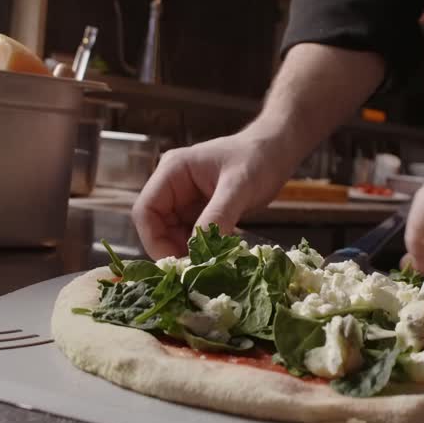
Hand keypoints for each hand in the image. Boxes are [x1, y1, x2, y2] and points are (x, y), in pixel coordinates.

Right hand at [132, 130, 294, 257]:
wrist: (278, 151)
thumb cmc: (258, 158)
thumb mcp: (238, 188)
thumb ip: (217, 217)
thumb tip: (198, 254)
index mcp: (172, 171)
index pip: (145, 211)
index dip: (154, 241)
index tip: (177, 264)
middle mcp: (173, 185)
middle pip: (156, 227)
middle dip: (172, 250)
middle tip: (196, 272)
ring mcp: (186, 199)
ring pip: (173, 236)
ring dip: (188, 253)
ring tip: (210, 267)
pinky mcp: (200, 211)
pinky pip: (192, 236)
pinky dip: (202, 250)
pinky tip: (218, 258)